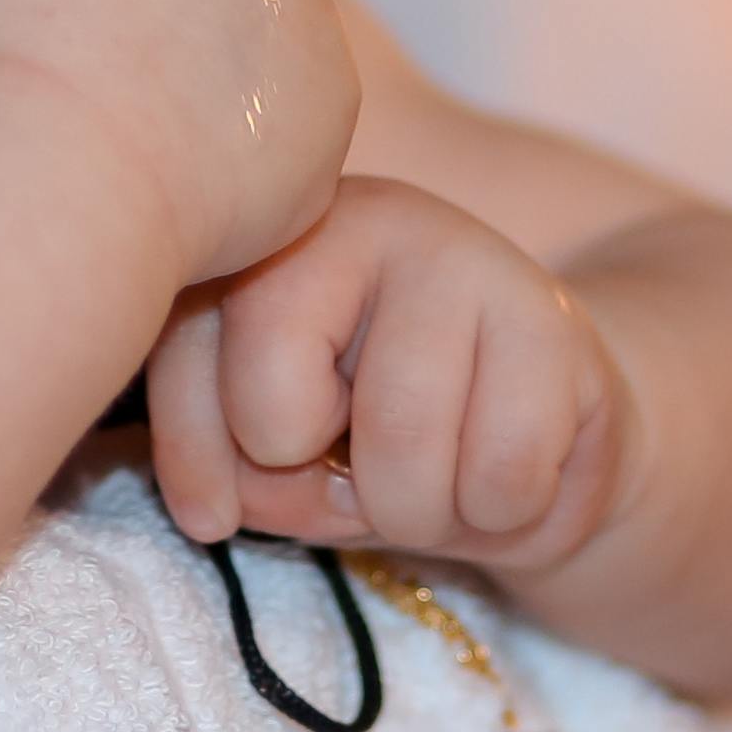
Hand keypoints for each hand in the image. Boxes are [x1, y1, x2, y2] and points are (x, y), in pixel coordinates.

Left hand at [139, 175, 630, 571]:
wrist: (533, 424)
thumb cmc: (371, 428)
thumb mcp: (262, 446)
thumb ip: (215, 455)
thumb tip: (209, 510)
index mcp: (262, 232)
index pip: (180, 354)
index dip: (202, 456)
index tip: (248, 466)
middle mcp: (358, 217)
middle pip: (277, 422)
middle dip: (319, 493)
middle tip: (358, 465)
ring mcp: (462, 256)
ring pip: (402, 460)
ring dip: (417, 514)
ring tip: (437, 468)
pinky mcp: (551, 318)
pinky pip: (504, 479)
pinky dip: (500, 512)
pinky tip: (503, 460)